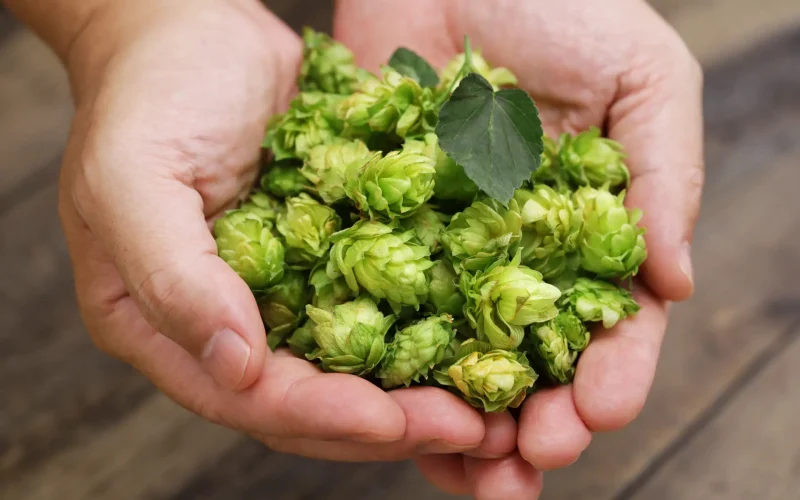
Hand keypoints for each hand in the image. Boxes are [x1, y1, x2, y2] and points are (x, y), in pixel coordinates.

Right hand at [58, 0, 509, 468]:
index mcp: (166, 326)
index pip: (249, 397)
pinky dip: (428, 329)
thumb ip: (173, 278)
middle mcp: (230, 323)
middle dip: (390, 421)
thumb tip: (237, 367)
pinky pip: (382, 304)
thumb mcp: (133, 181)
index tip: (393, 422)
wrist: (195, 27)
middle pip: (313, 399)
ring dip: (421, 390)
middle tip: (470, 431)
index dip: (322, 417)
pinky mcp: (330, 256)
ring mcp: (285, 292)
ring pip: (356, 365)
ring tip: (493, 407)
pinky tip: (480, 339)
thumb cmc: (150, 96)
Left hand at [335, 0, 703, 496]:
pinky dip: (386, 359)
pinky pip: (378, 303)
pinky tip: (390, 406)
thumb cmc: (563, 4)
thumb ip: (664, 177)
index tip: (597, 411)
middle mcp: (515, 251)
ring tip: (470, 468)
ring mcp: (444, 245)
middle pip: (529, 356)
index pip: (607, 320)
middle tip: (529, 462)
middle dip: (534, 415)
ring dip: (462, 415)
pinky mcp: (377, 227)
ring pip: (454, 351)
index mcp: (587, 230)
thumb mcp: (641, 78)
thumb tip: (678, 284)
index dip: (609, 371)